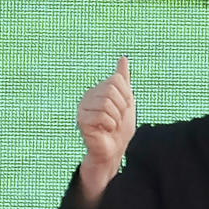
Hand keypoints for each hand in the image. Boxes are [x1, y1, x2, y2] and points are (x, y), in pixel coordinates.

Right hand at [77, 57, 135, 184]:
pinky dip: (109, 125)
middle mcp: (88, 96)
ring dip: (116, 117)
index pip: (117, 80)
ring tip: (111, 125)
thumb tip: (123, 59)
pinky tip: (105, 131)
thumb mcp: (127, 100)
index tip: (123, 108)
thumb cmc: (121, 128)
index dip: (126, 96)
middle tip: (117, 119)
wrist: (115, 149)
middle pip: (111, 90)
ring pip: (106, 103)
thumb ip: (124, 80)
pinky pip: (101, 116)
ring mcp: (83, 108)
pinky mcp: (81, 121)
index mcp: (98, 89)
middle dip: (121, 107)